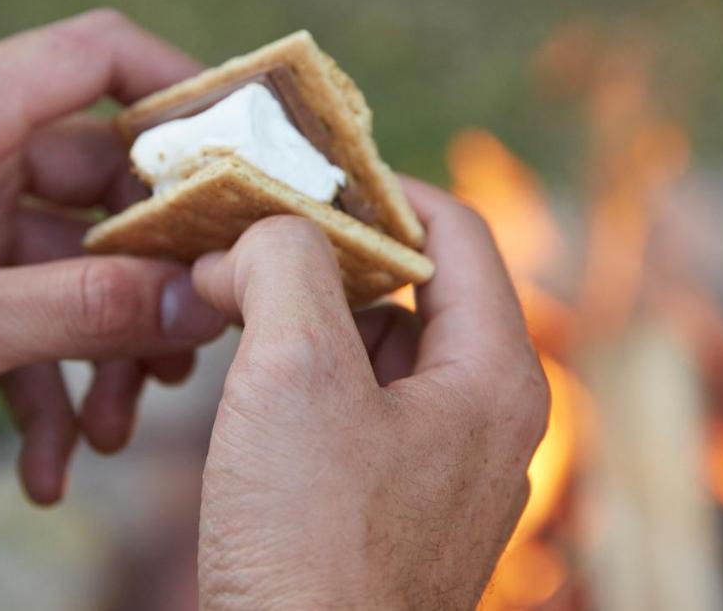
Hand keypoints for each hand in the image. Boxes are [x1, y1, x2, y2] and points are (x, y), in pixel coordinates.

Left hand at [0, 9, 224, 501]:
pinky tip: (48, 465)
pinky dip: (45, 385)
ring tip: (117, 431)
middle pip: (106, 180)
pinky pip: (26, 314)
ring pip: (74, 260)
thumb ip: (78, 309)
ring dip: (102, 346)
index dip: (183, 87)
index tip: (247, 155)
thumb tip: (196, 302)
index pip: (98, 56)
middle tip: (194, 340)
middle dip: (151, 271)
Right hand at [192, 180, 548, 609]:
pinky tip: (240, 380)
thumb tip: (259, 238)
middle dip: (327, 253)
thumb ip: (285, 266)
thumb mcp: (295, 373)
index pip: (457, 232)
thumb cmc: (312, 547)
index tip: (302, 174)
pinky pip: (354, 408)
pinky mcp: (391, 506)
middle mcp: (484, 417)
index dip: (380, 188)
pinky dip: (300, 377)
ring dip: (305, 315)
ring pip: (377, 348)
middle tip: (247, 233)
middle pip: (415, 287)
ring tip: (228, 298)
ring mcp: (441, 467)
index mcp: (495, 375)